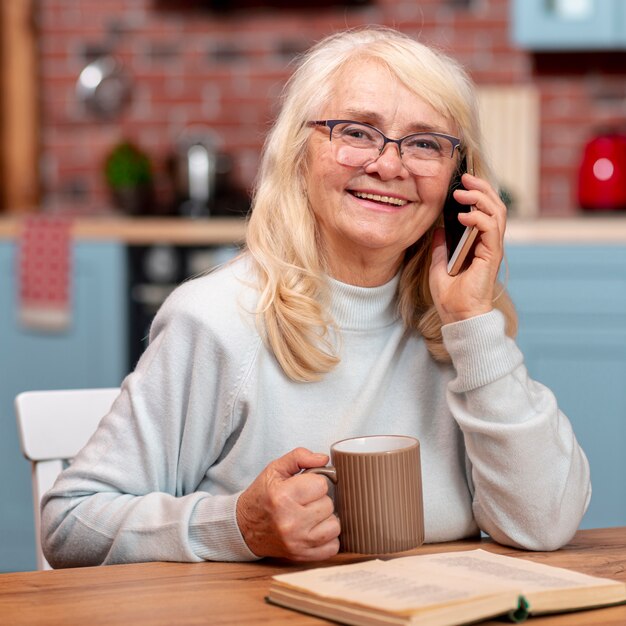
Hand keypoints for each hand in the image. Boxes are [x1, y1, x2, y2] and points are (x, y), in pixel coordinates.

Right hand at [236, 447, 340, 560]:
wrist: (244, 527)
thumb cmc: (262, 496)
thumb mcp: (275, 469)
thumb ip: (300, 457)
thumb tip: (324, 459)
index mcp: (283, 497)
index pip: (322, 484)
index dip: (315, 482)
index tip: (304, 486)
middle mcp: (291, 522)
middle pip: (329, 504)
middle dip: (319, 500)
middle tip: (304, 501)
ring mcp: (297, 542)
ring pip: (334, 525)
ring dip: (325, 519)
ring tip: (309, 516)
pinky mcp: (302, 556)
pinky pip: (333, 546)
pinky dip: (327, 538)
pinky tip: (313, 530)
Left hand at [430, 172, 505, 323]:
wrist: (457, 315)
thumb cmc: (450, 295)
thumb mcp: (438, 264)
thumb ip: (441, 246)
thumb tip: (438, 229)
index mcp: (479, 243)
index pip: (485, 210)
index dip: (476, 193)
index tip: (460, 182)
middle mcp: (489, 243)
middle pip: (495, 206)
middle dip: (481, 188)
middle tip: (464, 177)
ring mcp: (492, 248)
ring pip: (497, 212)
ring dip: (480, 198)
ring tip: (461, 193)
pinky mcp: (491, 255)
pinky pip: (490, 228)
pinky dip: (478, 218)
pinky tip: (463, 216)